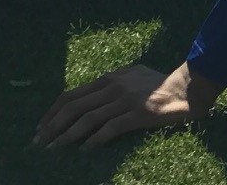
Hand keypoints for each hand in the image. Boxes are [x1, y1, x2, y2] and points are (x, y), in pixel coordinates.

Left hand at [34, 62, 219, 150]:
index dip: (54, 111)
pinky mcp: (138, 113)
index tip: (41, 126)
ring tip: (54, 149)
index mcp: (109, 78)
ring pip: (88, 118)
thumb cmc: (159, 84)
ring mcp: (125, 99)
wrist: (186, 88)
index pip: (73, 94)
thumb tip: (93, 98)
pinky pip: (111, 128)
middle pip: (75, 106)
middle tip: (39, 142)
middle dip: (53, 125)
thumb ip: (113, 85)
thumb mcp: (132, 77)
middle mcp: (113, 86)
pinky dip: (96, 139)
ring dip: (68, 135)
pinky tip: (85, 150)